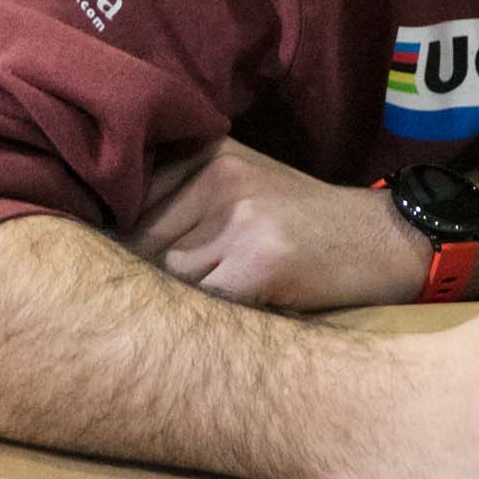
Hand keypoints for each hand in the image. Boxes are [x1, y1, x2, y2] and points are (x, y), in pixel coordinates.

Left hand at [125, 138, 427, 309]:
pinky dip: (203, 324)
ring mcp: (241, 220)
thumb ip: (180, 197)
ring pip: (163, 279)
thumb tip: (92, 239)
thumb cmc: (306, 224)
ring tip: (206, 310)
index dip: (114, 240)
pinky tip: (227, 322)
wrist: (386, 240)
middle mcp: (221, 177)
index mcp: (211, 153)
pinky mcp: (260, 264)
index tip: (114, 261)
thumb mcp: (246, 184)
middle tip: (162, 299)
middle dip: (140, 276)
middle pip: (137, 243)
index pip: (124, 201)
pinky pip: (199, 306)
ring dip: (172, 303)